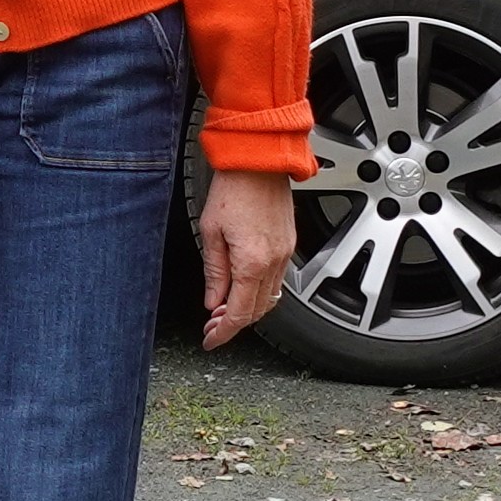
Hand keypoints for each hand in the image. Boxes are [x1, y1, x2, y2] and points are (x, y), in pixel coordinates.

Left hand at [195, 164, 294, 348]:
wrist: (259, 159)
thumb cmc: (232, 188)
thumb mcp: (210, 232)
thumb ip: (214, 272)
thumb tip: (212, 301)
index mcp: (252, 262)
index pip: (239, 313)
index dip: (223, 333)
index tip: (210, 340)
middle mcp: (274, 262)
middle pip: (258, 310)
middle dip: (234, 324)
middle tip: (212, 326)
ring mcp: (285, 253)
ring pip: (270, 298)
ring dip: (248, 309)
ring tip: (224, 309)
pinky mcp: (290, 243)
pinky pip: (277, 281)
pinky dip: (259, 292)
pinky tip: (242, 288)